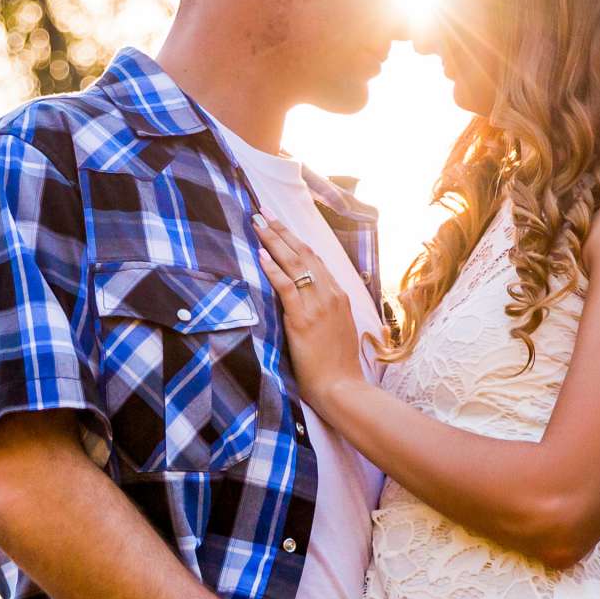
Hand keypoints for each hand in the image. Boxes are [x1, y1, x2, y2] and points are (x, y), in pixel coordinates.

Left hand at [253, 213, 365, 416]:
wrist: (342, 387)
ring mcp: (318, 305)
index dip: (296, 239)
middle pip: (303, 253)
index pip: (316, 259)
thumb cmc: (337, 366)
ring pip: (294, 263)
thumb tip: (308, 300)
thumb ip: (325, 311)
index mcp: (339, 295)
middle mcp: (331, 294)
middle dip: (281, 230)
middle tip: (263, 211)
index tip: (281, 224)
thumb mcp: (336, 330)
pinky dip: (273, 268)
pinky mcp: (303, 318)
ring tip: (257, 223)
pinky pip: (287, 286)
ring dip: (273, 240)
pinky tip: (260, 253)